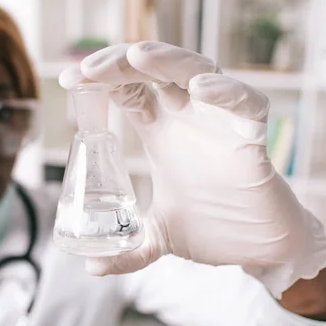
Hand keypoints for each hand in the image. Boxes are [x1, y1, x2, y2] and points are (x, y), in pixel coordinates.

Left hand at [59, 42, 325, 296]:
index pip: (128, 87)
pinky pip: (246, 105)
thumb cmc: (211, 227)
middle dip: (121, 61)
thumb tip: (92, 268)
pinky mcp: (251, 141)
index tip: (70, 80)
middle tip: (89, 68)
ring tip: (137, 57)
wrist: (256, 248)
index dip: (101, 77)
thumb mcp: (158, 237)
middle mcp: (186, 118)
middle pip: (155, 69)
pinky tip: (201, 89)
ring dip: (168, 61)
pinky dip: (227, 94)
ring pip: (197, 71)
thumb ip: (128, 251)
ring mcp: (219, 124)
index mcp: (161, 130)